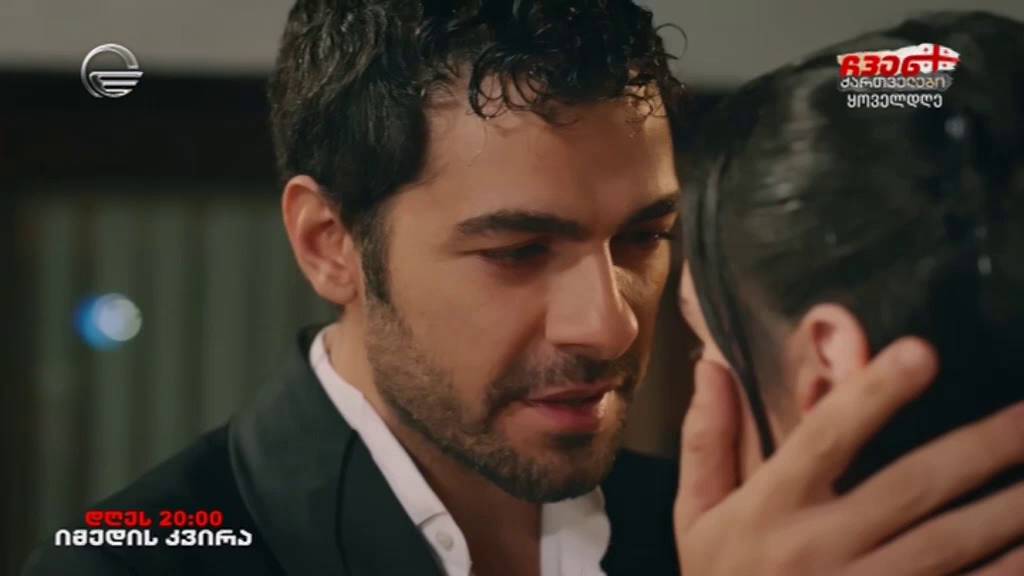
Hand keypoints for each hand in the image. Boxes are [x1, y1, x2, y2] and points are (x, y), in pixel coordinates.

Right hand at [674, 337, 1023, 574]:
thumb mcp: (697, 517)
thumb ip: (708, 442)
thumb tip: (714, 365)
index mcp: (770, 509)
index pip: (823, 439)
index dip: (873, 395)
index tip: (922, 351)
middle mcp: (818, 548)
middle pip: (910, 488)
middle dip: (980, 448)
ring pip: (950, 544)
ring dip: (1009, 510)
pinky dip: (1004, 571)